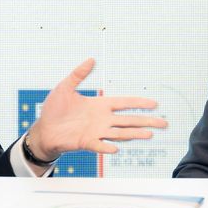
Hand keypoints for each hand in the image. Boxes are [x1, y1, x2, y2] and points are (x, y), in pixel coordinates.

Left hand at [24, 59, 167, 158]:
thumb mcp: (65, 87)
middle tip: (163, 123)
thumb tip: (91, 59)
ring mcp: (96, 132)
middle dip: (146, 121)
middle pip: (129, 120)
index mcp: (99, 105)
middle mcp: (102, 119)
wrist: (43, 129)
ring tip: (149, 135)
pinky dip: (107, 147)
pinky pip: (99, 145)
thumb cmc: (54, 110)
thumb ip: (78, 74)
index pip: (124, 104)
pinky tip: (116, 148)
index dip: (139, 103)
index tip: (154, 104)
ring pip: (120, 133)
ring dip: (134, 134)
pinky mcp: (86, 143)